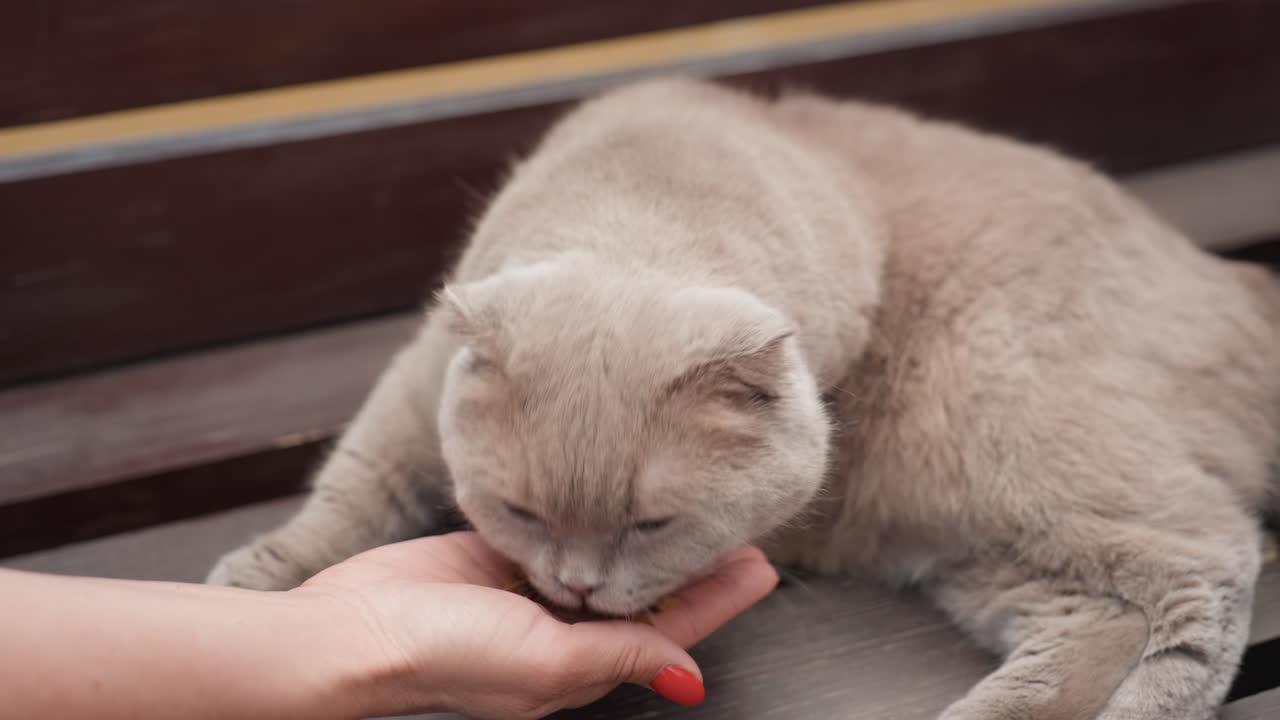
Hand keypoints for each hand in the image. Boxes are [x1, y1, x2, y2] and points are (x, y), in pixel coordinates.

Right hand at [298, 531, 778, 718]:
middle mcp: (561, 629)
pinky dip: (587, 515)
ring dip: (643, 534)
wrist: (353, 629)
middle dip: (690, 561)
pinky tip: (614, 489)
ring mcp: (527, 590)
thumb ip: (618, 656)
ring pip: (603, 558)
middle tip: (738, 519)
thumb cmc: (444, 654)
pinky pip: (553, 533)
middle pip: (644, 592)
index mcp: (580, 664)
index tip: (761, 562)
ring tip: (688, 498)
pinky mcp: (496, 554)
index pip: (669, 627)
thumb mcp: (545, 663)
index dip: (717, 597)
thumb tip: (692, 680)